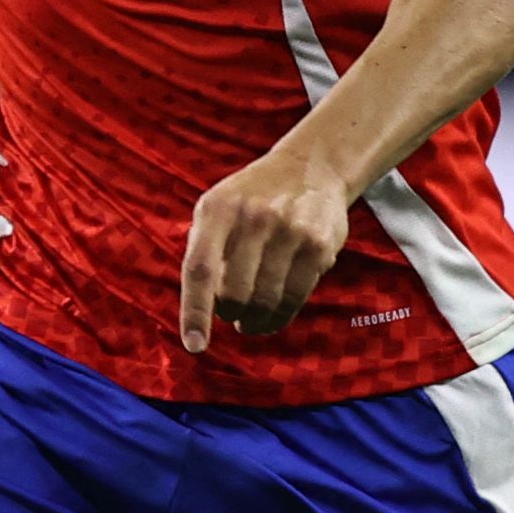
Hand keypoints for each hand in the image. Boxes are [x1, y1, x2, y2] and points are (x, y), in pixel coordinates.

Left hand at [178, 144, 358, 352]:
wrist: (310, 166)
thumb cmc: (249, 199)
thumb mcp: (215, 208)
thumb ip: (203, 250)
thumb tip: (203, 307)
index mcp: (217, 210)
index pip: (199, 269)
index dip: (195, 312)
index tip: (195, 346)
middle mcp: (254, 218)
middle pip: (235, 293)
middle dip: (230, 314)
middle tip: (232, 315)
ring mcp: (289, 231)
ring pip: (267, 301)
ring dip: (256, 321)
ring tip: (251, 321)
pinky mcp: (318, 245)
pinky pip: (295, 297)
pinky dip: (281, 316)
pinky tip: (273, 317)